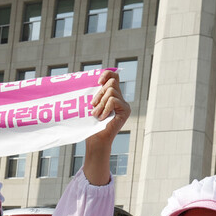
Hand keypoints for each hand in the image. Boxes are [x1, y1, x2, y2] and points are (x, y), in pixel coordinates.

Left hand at [84, 70, 130, 185]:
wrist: (96, 140)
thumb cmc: (90, 124)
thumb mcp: (90, 105)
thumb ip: (94, 92)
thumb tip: (90, 78)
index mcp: (111, 95)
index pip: (113, 76)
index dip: (106, 74)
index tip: (98, 81)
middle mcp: (120, 98)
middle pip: (112, 82)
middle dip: (99, 93)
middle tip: (93, 106)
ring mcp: (124, 104)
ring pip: (111, 91)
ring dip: (101, 103)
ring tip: (96, 114)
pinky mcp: (126, 110)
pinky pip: (114, 100)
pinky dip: (105, 108)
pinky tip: (102, 117)